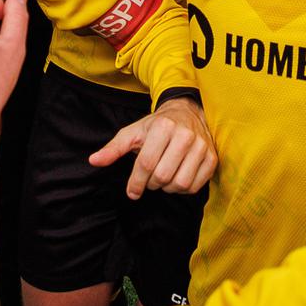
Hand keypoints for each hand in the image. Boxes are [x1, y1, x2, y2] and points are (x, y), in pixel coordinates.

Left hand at [89, 96, 215, 198]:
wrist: (187, 113)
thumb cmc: (156, 125)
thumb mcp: (133, 132)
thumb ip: (113, 148)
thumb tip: (93, 161)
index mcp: (163, 126)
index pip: (146, 164)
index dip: (136, 182)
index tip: (131, 192)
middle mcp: (184, 135)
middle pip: (162, 176)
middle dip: (151, 183)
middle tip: (149, 179)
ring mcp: (201, 147)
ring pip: (180, 183)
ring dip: (167, 188)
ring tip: (163, 178)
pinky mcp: (212, 158)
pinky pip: (195, 186)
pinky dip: (183, 189)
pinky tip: (176, 178)